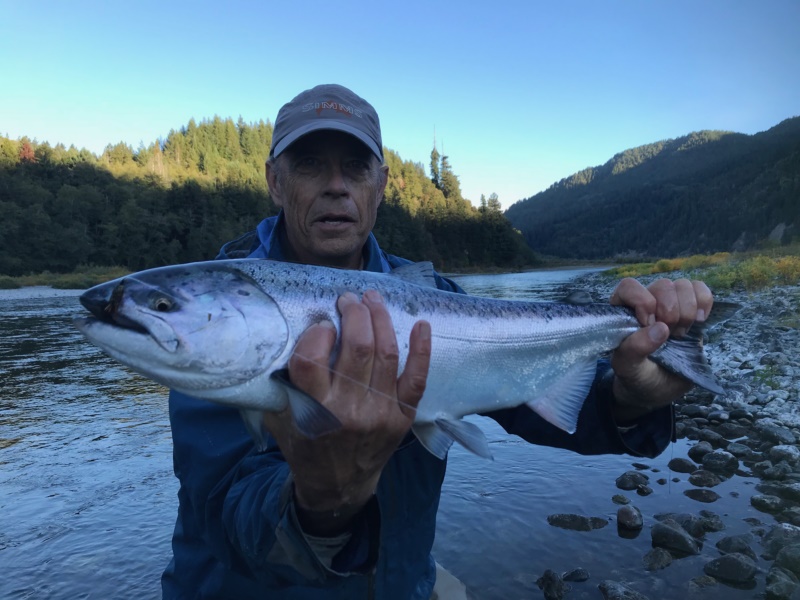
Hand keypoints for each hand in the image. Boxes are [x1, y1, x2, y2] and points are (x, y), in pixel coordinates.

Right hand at [263, 290, 430, 534]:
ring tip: (373, 301)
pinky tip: (421, 324)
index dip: (317, 333)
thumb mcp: (281, 417)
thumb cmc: (305, 444)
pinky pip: (417, 379)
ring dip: (381, 319)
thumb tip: (290, 335)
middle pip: (357, 348)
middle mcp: (349, 410)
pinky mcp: (402, 417)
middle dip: (354, 313)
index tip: (321, 324)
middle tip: (349, 300)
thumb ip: (282, 382)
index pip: (312, 360)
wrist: (338, 485)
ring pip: (386, 354)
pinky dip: (422, 350)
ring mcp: (380, 413)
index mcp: (314, 409)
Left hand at [609, 277, 713, 421]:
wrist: (659, 389)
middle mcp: (646, 302)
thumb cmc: (638, 376)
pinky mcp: (692, 309)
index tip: (649, 324)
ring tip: (680, 334)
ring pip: (683, 285)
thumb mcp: (628, 368)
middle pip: (662, 286)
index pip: (629, 286)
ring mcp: (670, 304)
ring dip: (687, 311)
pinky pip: (701, 289)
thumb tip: (660, 328)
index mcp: (623, 311)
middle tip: (668, 336)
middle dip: (670, 312)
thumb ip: (635, 349)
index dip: (643, 301)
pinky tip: (698, 321)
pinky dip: (704, 302)